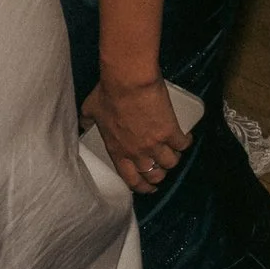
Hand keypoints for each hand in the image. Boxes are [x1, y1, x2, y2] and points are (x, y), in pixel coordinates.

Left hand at [82, 74, 189, 192]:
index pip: (131, 179)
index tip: (149, 187)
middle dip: (160, 175)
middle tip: (163, 168)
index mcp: (118, 151)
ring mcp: (155, 144)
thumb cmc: (108, 94)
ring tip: (174, 150)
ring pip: (171, 163)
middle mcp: (137, 153)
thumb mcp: (90, 110)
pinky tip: (186, 137)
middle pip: (154, 175)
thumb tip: (83, 124)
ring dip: (173, 158)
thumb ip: (87, 121)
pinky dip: (185, 142)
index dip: (142, 187)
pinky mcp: (170, 131)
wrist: (128, 81)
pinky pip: (183, 144)